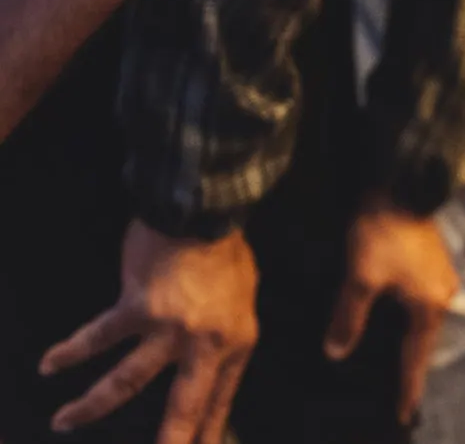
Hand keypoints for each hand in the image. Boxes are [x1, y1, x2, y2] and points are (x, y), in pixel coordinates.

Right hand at [40, 222, 256, 443]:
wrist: (204, 212)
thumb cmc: (227, 249)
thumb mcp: (246, 293)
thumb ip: (226, 327)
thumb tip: (212, 348)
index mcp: (235, 341)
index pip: (221, 397)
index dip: (209, 428)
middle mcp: (204, 344)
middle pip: (183, 405)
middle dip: (170, 441)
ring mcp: (168, 330)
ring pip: (125, 383)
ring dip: (91, 406)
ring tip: (63, 422)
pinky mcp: (135, 310)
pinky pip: (97, 338)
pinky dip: (70, 351)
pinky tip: (50, 363)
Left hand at [324, 198, 458, 425]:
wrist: (401, 180)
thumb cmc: (383, 231)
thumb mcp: (360, 278)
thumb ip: (348, 318)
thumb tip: (335, 353)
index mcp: (429, 305)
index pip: (415, 358)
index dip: (407, 388)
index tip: (403, 415)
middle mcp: (442, 293)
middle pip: (423, 341)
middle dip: (411, 366)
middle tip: (399, 393)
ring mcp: (439, 274)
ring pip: (422, 319)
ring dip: (408, 340)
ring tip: (396, 360)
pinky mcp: (431, 258)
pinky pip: (419, 300)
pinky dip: (406, 317)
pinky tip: (393, 318)